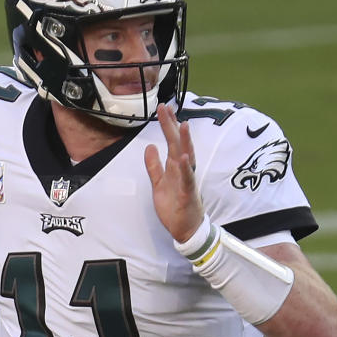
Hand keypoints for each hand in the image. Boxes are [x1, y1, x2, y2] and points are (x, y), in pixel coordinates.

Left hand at [143, 102, 204, 243]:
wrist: (186, 229)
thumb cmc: (175, 206)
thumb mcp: (158, 183)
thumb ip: (153, 166)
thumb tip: (149, 147)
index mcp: (175, 167)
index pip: (172, 142)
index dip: (167, 125)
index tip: (163, 108)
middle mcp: (183, 170)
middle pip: (177, 144)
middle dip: (172, 126)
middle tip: (166, 108)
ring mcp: (187, 181)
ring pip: (186, 157)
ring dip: (185, 142)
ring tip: (182, 125)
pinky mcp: (187, 194)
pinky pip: (187, 179)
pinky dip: (186, 169)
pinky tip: (184, 157)